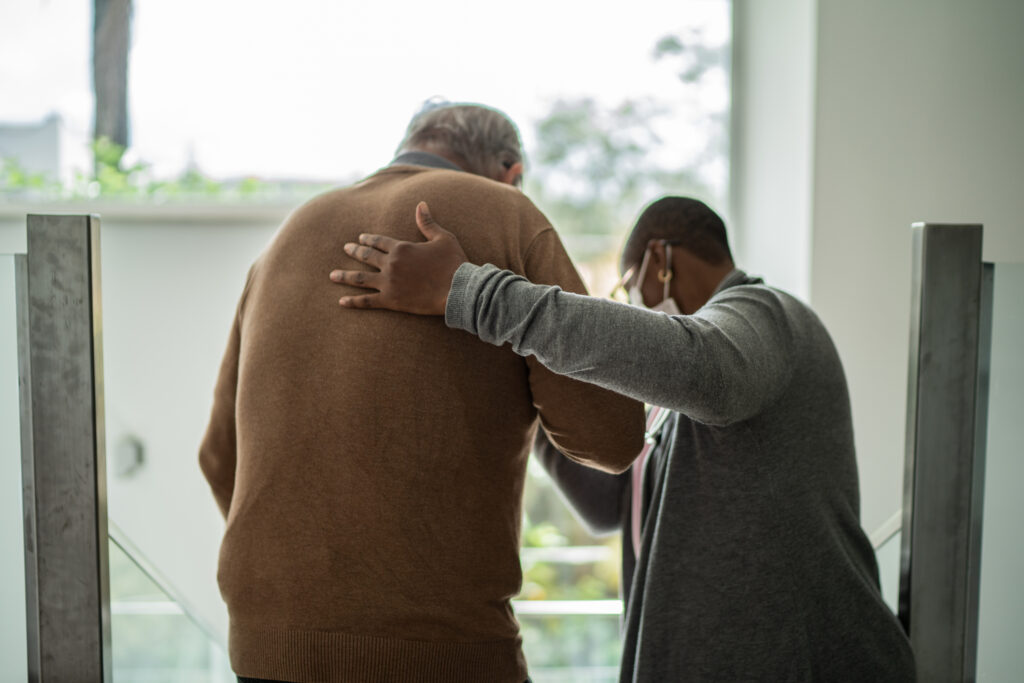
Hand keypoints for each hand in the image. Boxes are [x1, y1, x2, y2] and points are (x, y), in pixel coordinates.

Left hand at [330, 201, 468, 314]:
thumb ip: (428, 223)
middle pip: (366, 256)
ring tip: (332, 275)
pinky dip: (353, 301)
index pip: (379, 241)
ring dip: (345, 276)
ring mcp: (388, 283)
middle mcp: (391, 264)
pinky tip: (341, 301)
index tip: (360, 238)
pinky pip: (367, 301)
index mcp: (401, 248)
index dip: (368, 239)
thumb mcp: (443, 238)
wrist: (457, 290)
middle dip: (354, 252)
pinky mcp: (391, 301)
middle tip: (345, 249)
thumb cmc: (453, 263)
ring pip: (360, 278)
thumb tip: (421, 204)